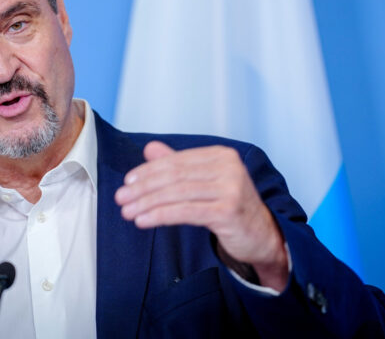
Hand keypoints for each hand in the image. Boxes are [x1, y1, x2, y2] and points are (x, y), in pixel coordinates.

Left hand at [114, 141, 288, 290]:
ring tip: (128, 212)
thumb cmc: (232, 207)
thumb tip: (150, 149)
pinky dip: (160, 215)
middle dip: (143, 187)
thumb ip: (180, 165)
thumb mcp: (206, 182)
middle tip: (121, 198)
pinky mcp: (228, 211)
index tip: (127, 182)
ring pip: (177, 193)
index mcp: (221, 155)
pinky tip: (144, 220)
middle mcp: (228, 167)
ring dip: (147, 203)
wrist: (263, 235)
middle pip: (175, 176)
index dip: (148, 171)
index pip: (176, 161)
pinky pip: (186, 211)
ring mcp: (230, 188)